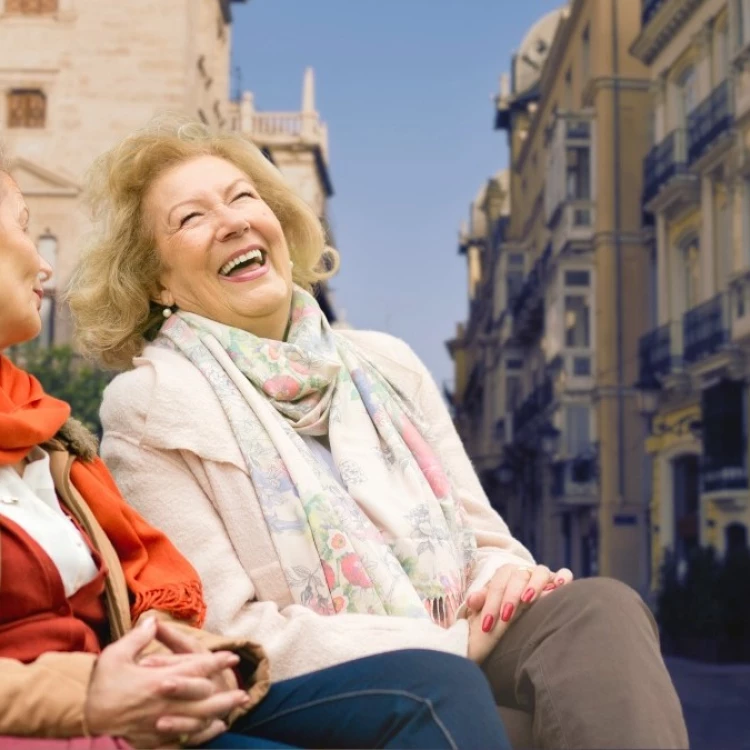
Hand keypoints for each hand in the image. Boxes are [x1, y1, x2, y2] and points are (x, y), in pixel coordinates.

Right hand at [84, 617, 249, 747]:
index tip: (231, 657)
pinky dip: (198, 735)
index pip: (195, 668)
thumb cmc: (101, 684)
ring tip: (232, 711)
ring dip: (216, 714)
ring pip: (196, 720)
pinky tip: (209, 731)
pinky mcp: (152, 738)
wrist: (84, 718)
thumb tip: (152, 620)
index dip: (215, 662)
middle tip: (241, 691)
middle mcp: (164, 702)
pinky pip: (181, 739)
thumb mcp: (116, 654)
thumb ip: (138, 638)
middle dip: (223, 693)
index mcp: (158, 679)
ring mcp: (159, 722)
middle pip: (202, 698)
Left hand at [465, 564, 573, 663]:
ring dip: (534, 584)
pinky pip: (565, 573)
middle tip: (505, 616)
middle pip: (517, 576)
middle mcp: (524, 573)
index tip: (486, 625)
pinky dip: (564, 577)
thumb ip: (482, 602)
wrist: (523, 611)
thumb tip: (471, 600)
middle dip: (509, 596)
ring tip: (528, 599)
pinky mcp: (560, 581)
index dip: (490, 603)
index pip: (497, 583)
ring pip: (540, 571)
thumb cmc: (504, 611)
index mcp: (506, 575)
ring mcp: (543, 576)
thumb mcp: (491, 607)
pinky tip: (559, 587)